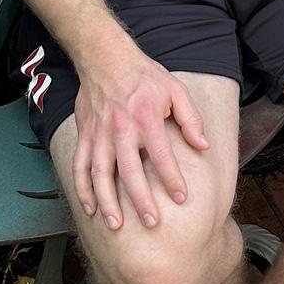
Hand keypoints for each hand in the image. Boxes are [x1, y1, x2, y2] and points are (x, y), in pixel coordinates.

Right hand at [71, 44, 208, 229]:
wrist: (105, 58)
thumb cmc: (145, 76)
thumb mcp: (175, 90)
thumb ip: (190, 118)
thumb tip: (203, 145)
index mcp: (146, 117)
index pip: (161, 154)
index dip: (172, 178)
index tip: (181, 198)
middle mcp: (121, 128)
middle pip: (130, 170)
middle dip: (140, 199)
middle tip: (152, 222)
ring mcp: (99, 134)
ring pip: (100, 174)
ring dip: (107, 201)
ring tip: (116, 225)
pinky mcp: (85, 136)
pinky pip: (80, 166)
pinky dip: (82, 189)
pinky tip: (90, 209)